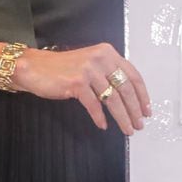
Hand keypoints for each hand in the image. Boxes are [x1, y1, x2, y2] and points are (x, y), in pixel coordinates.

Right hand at [15, 43, 151, 134]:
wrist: (34, 68)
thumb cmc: (62, 68)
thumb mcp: (91, 64)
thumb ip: (108, 73)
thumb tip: (128, 97)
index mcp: (108, 52)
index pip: (133, 75)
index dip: (142, 95)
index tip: (147, 110)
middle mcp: (100, 58)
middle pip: (125, 88)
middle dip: (135, 110)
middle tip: (139, 124)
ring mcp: (89, 70)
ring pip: (112, 99)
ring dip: (122, 117)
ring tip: (127, 129)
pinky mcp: (76, 83)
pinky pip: (94, 105)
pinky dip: (100, 118)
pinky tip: (103, 125)